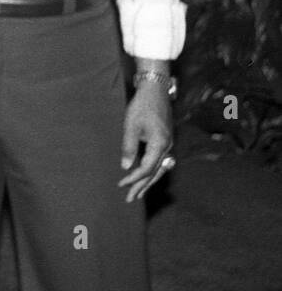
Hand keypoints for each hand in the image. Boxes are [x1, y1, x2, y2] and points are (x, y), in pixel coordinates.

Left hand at [118, 82, 173, 201]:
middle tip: (130, 199)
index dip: (134, 178)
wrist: (155, 90)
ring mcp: (168, 144)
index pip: (147, 168)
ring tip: (138, 193)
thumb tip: (126, 167)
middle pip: (156, 172)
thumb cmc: (141, 107)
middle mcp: (167, 147)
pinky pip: (160, 161)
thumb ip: (129, 147)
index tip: (121, 184)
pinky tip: (145, 176)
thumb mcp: (131, 126)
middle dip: (142, 186)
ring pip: (160, 168)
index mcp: (160, 144)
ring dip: (148, 181)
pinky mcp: (165, 140)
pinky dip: (152, 171)